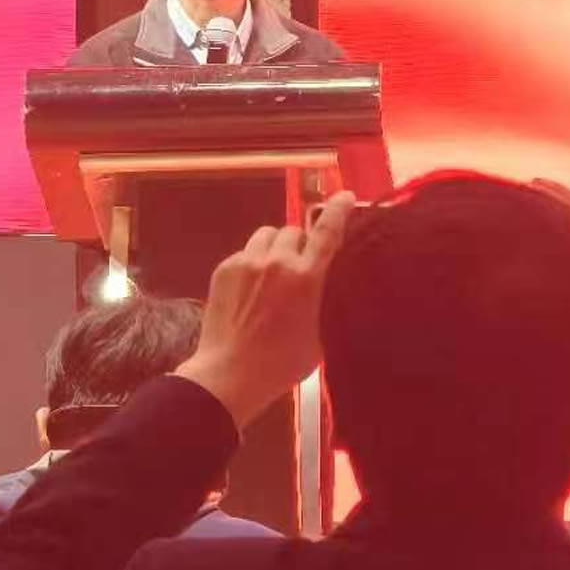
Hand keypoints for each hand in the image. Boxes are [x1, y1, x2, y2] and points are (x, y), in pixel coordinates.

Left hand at [174, 191, 355, 426]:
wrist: (229, 373)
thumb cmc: (282, 363)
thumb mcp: (320, 335)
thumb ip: (327, 302)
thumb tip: (330, 284)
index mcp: (306, 277)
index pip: (327, 231)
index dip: (339, 210)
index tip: (345, 196)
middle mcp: (277, 262)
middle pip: (294, 231)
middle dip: (300, 245)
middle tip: (298, 268)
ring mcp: (247, 262)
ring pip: (268, 234)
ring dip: (275, 247)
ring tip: (273, 272)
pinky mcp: (225, 268)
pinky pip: (246, 252)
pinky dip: (253, 262)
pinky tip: (251, 289)